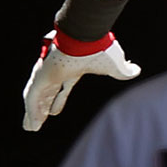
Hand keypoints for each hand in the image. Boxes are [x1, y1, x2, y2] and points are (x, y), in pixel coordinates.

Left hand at [22, 29, 140, 130]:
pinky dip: (32, 111)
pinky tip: (31, 124)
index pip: (62, 89)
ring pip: (36, 98)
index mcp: (72, 70)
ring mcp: (46, 74)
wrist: (87, 39)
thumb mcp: (116, 66)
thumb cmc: (101, 50)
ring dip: (34, 113)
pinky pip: (32, 98)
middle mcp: (57, 73)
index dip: (58, 101)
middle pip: (47, 94)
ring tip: (31, 128)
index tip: (53, 112)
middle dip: (43, 107)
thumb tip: (136, 70)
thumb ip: (125, 71)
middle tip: (38, 120)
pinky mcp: (40, 76)